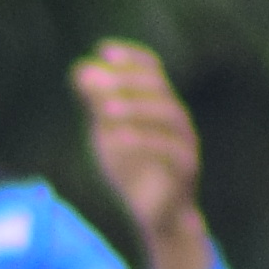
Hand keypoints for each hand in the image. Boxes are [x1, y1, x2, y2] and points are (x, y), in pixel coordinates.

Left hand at [76, 42, 216, 268]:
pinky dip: (144, 140)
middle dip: (128, 81)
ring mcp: (186, 143)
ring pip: (169, 115)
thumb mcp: (107, 134)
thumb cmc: (133, 171)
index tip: (103, 51)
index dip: (131, 58)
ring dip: (136, 108)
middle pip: (159, 88)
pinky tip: (117, 137)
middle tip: (98, 80)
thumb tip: (81, 71)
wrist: (156, 217)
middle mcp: (177, 119)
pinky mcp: (187, 170)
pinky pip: (170, 150)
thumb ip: (96, 105)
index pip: (152, 70)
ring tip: (105, 111)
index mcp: (159, 105)